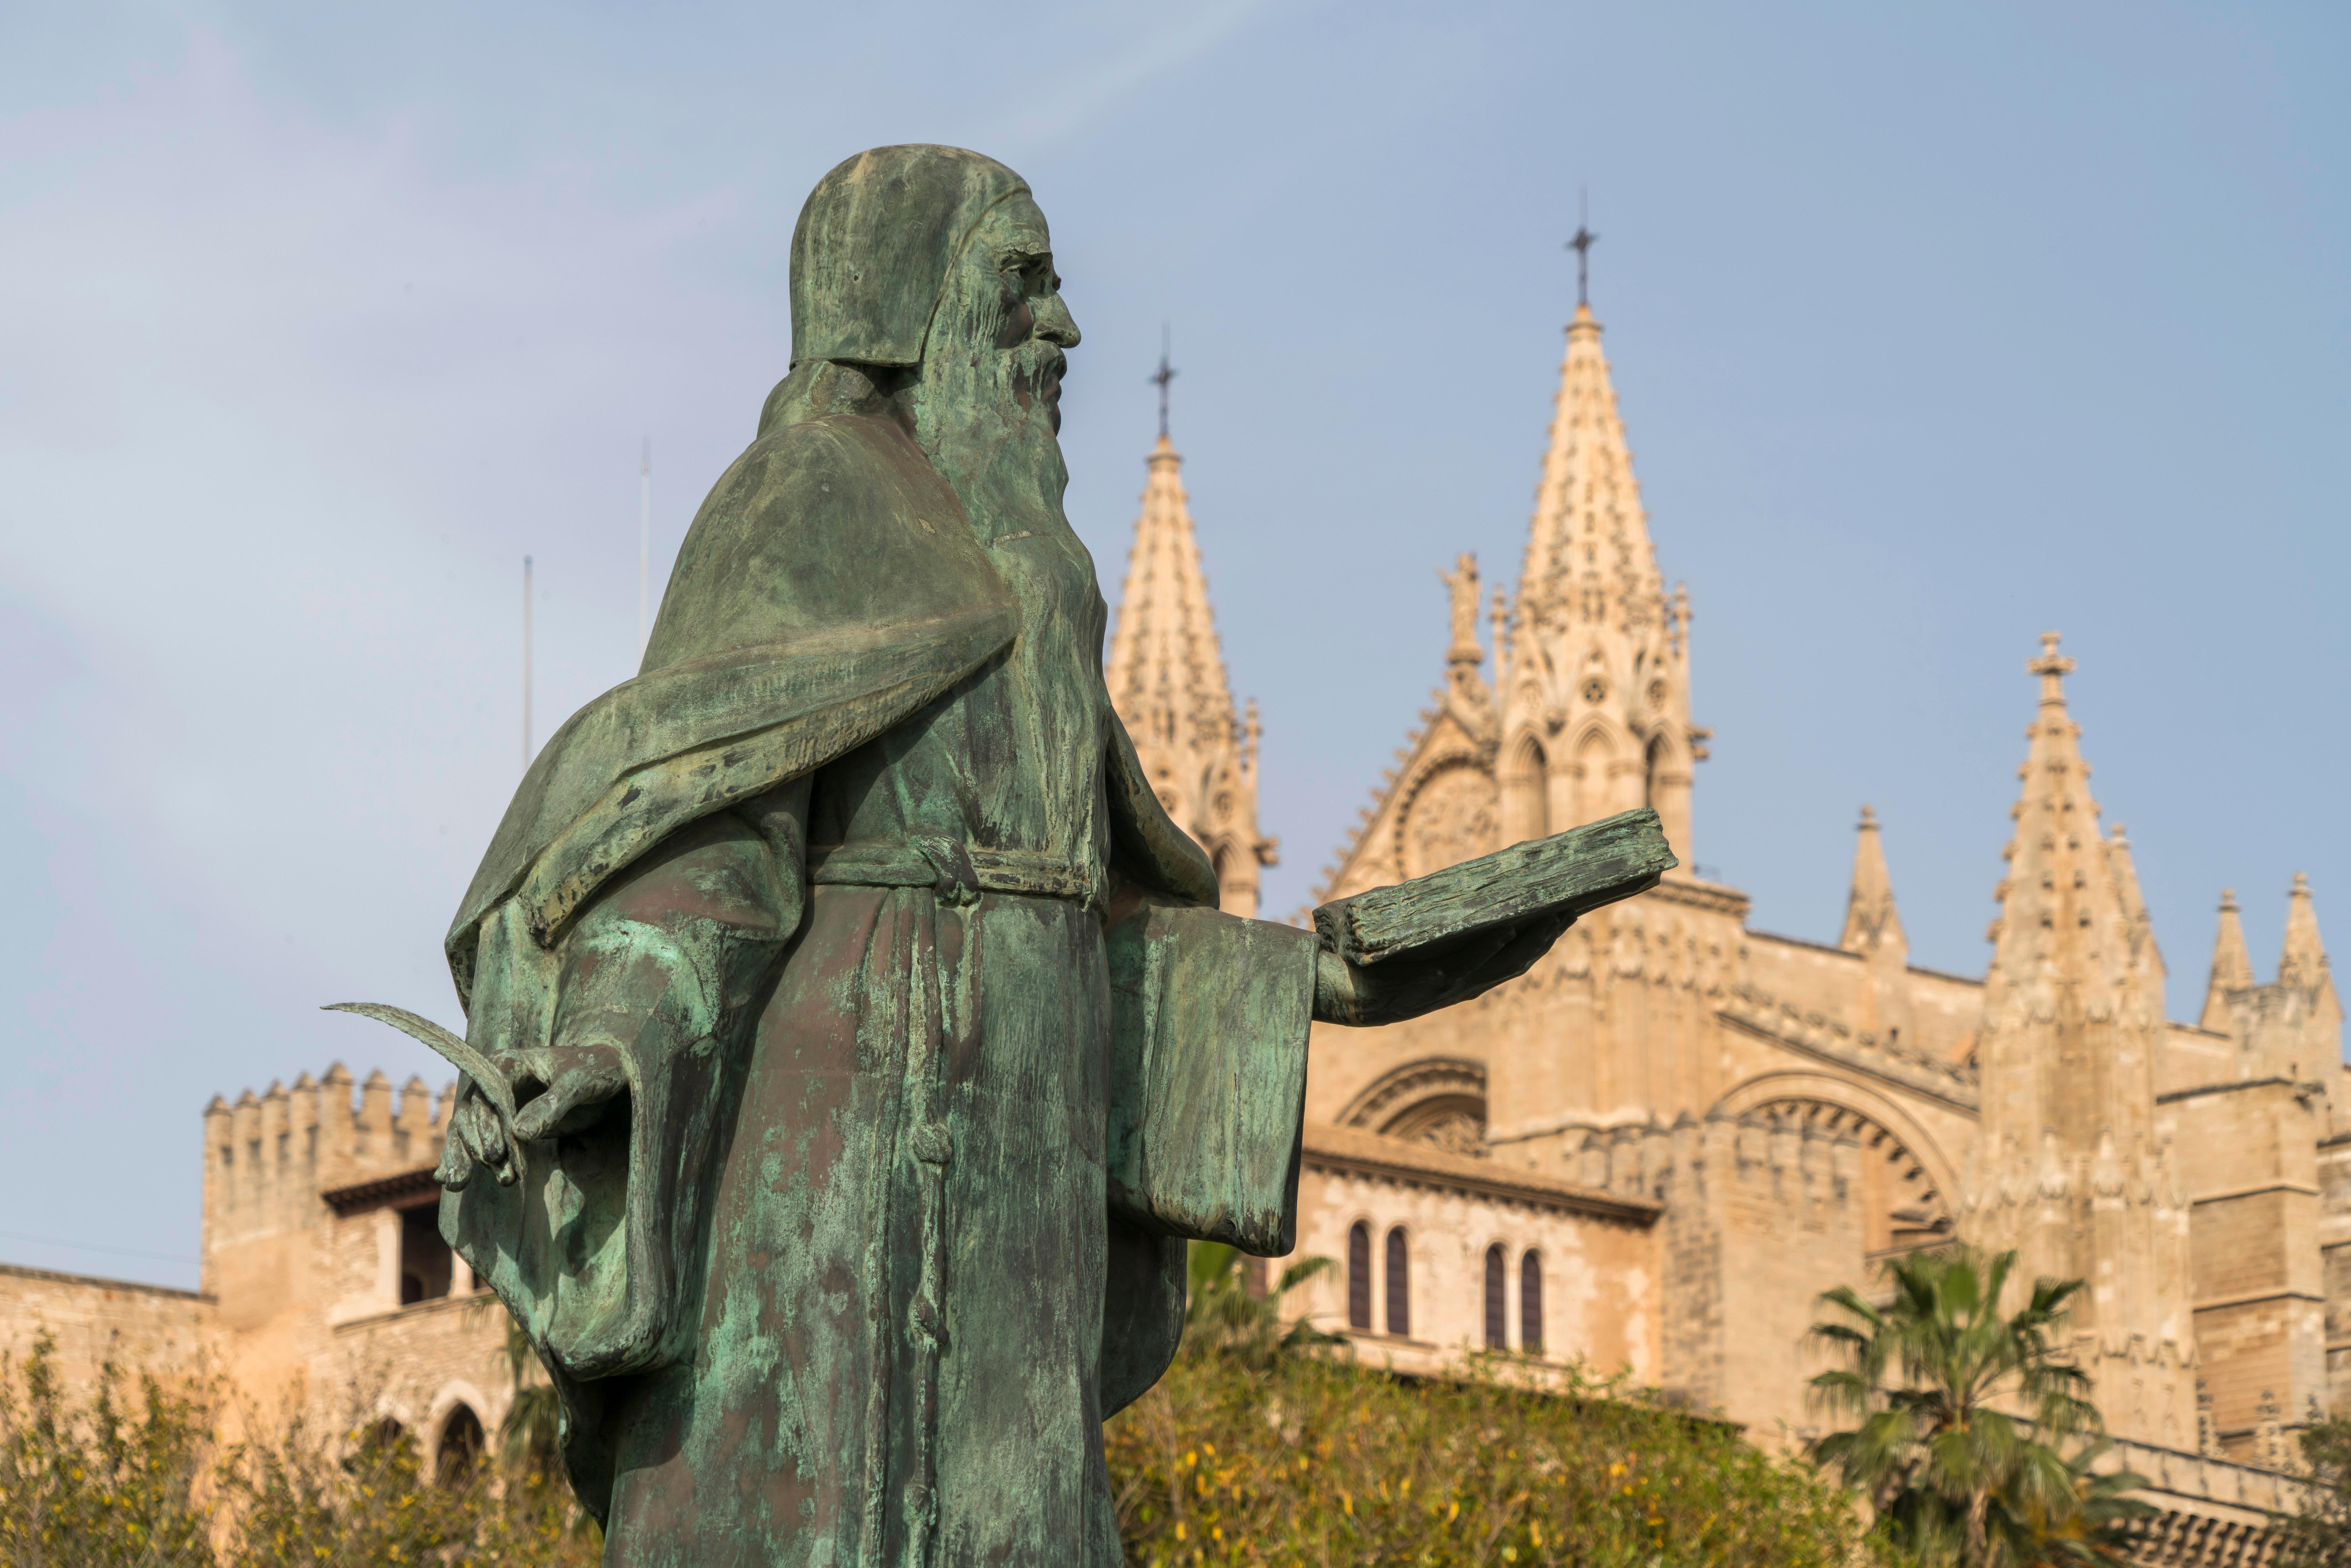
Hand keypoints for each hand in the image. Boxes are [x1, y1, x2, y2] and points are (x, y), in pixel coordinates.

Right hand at [438, 1042, 629, 1189]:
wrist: (608, 1074)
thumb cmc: (595, 1069)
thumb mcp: (580, 1082)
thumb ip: (552, 1104)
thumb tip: (521, 1133)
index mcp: (508, 1062)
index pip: (488, 1094)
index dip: (487, 1123)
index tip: (494, 1152)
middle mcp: (494, 1082)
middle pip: (472, 1114)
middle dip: (476, 1145)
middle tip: (494, 1169)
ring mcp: (497, 1105)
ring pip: (468, 1130)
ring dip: (467, 1156)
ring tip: (463, 1184)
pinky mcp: (503, 1124)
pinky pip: (477, 1141)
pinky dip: (463, 1158)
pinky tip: (448, 1181)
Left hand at [1312, 912, 1572, 1027]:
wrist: (1321, 985)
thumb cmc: (1363, 956)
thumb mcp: (1406, 931)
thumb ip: (1433, 912)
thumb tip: (1463, 877)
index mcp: (1457, 974)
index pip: (1510, 957)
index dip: (1540, 938)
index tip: (1567, 911)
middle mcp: (1451, 987)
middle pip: (1508, 966)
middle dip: (1540, 940)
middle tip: (1567, 912)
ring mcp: (1430, 995)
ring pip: (1483, 973)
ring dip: (1512, 949)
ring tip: (1537, 922)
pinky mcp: (1404, 998)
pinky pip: (1441, 981)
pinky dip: (1465, 964)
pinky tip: (1489, 942)